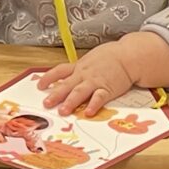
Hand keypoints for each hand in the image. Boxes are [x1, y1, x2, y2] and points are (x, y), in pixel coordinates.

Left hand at [36, 32, 168, 115]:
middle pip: (67, 84)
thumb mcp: (90, 60)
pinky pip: (99, 97)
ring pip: (80, 92)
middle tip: (46, 104)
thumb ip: (79, 70)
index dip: (48, 78)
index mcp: (79, 67)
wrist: (128, 56)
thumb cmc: (110, 58)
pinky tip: (88, 113)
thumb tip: (66, 77)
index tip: (40, 85)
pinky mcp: (108, 88)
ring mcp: (96, 81)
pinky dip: (93, 105)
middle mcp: (84, 74)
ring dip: (71, 101)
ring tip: (63, 111)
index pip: (60, 71)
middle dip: (55, 94)